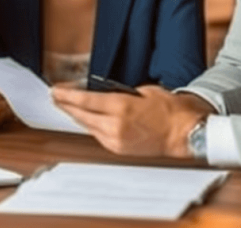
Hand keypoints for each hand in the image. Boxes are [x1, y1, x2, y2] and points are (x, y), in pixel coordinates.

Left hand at [51, 85, 213, 157]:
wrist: (185, 133)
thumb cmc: (170, 111)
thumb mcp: (144, 91)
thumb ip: (121, 92)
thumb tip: (105, 92)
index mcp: (121, 107)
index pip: (85, 100)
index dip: (67, 96)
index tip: (55, 91)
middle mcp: (115, 126)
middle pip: (81, 115)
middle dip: (66, 105)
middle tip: (55, 96)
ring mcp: (116, 140)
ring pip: (87, 126)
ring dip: (76, 116)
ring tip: (67, 106)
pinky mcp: (119, 149)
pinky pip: (97, 135)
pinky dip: (90, 126)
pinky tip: (86, 119)